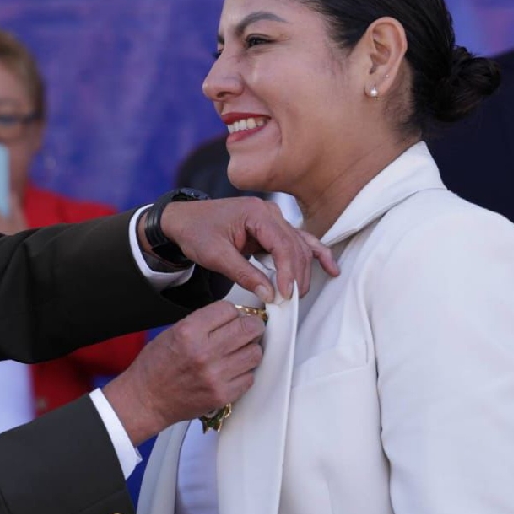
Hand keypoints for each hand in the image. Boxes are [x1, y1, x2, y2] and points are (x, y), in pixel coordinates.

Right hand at [103, 301, 264, 444]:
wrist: (146, 400)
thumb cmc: (155, 367)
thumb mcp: (172, 332)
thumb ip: (203, 323)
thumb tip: (234, 317)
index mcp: (188, 332)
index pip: (229, 309)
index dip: (232, 312)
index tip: (231, 318)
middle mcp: (204, 352)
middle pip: (249, 329)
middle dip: (250, 326)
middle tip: (247, 330)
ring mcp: (216, 376)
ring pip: (255, 353)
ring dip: (249, 349)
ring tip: (237, 352)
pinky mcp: (223, 395)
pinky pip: (250, 377)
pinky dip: (244, 372)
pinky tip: (231, 370)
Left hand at [154, 197, 336, 301]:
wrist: (183, 219)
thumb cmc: (195, 231)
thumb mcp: (216, 255)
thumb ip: (244, 275)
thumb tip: (270, 294)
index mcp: (256, 213)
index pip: (282, 244)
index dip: (288, 272)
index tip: (285, 294)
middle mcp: (270, 212)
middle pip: (295, 246)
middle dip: (297, 275)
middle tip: (291, 300)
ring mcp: (273, 218)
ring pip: (299, 245)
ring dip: (304, 269)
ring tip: (301, 293)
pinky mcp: (271, 229)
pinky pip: (297, 242)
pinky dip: (313, 254)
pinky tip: (330, 268)